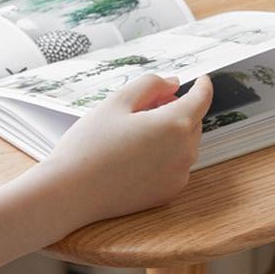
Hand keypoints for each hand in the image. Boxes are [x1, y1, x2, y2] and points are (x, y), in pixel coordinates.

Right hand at [45, 73, 212, 223]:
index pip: (202, 99)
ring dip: (171, 134)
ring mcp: (178, 176)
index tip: (202, 80)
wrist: (72, 192)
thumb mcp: (116, 102)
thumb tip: (173, 84)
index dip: (202, 86)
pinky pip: (176, 167)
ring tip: (134, 134)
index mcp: (174, 125)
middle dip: (177, 110)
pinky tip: (135, 157)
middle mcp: (184, 152)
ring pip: (185, 145)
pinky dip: (165, 157)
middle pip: (192, 122)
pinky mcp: (168, 193)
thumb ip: (150, 85)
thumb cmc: (89, 145)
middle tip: (145, 108)